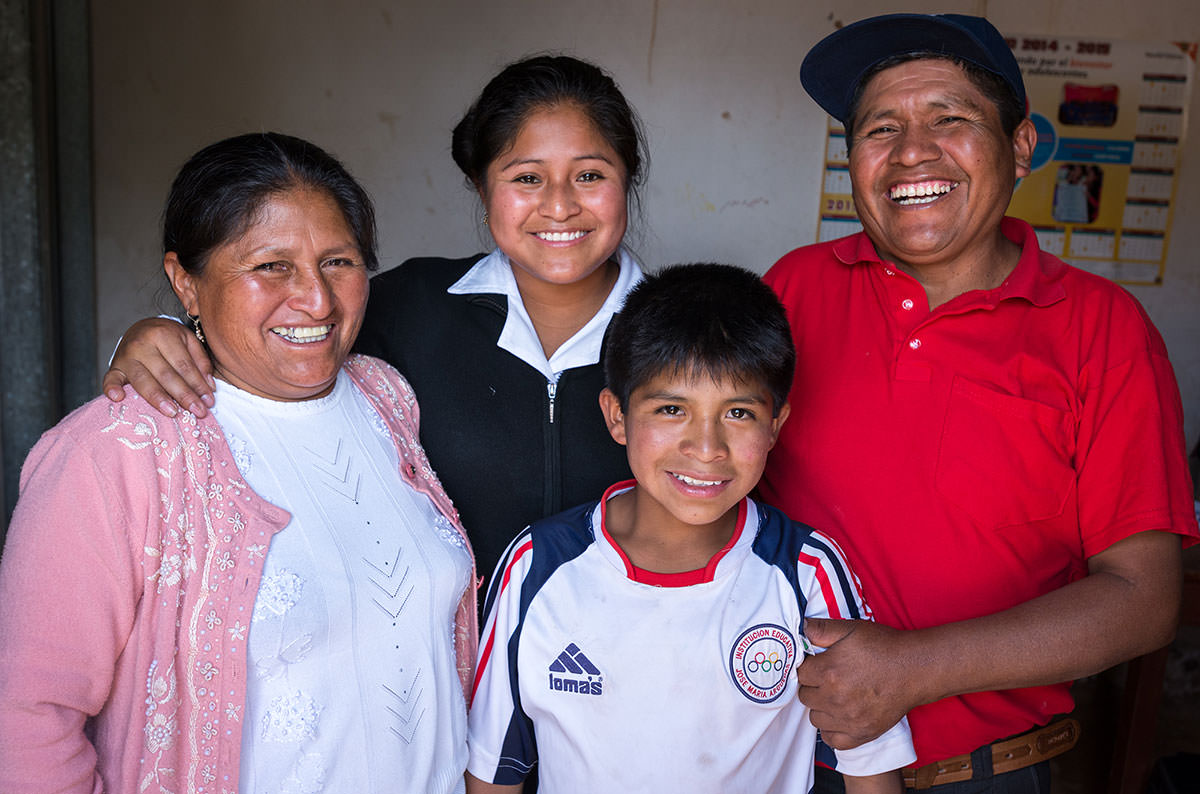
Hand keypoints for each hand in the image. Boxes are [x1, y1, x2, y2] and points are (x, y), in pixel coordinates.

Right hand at [102, 317, 214, 416]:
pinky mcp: (114, 367)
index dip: (198, 385)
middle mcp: (142, 345)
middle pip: (166, 375)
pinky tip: (118, 398)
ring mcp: (125, 356)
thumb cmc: (169, 338)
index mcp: (163, 335)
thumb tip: (209, 387)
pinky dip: (111, 388)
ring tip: (173, 413)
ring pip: (143, 381)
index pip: (184, 365)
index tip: (209, 402)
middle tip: (199, 412)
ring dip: (159, 399)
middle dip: (184, 396)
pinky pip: (110, 379)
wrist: (142, 327)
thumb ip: (200, 361)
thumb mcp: (188, 340)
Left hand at [797, 618, 918, 750]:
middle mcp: (835, 698)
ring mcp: (848, 719)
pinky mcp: (862, 733)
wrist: (915, 669)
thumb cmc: (883, 647)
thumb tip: (801, 629)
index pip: (800, 673)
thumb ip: (821, 629)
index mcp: (829, 672)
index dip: (808, 667)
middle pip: (805, 696)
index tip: (817, 664)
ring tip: (835, 696)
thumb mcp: (851, 629)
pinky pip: (833, 740)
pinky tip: (839, 717)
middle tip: (827, 678)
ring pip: (815, 718)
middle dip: (813, 686)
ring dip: (821, 707)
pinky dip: (832, 730)